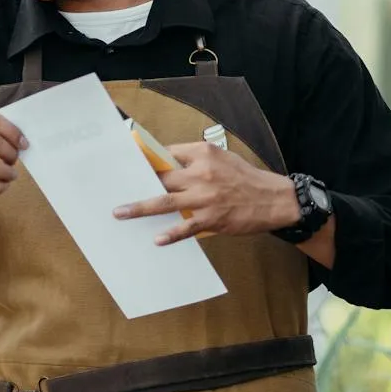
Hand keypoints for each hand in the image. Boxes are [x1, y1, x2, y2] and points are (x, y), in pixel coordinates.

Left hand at [113, 143, 298, 244]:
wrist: (275, 200)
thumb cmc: (246, 179)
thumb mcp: (222, 158)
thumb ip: (196, 160)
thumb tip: (167, 165)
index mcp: (203, 152)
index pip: (166, 152)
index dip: (145, 158)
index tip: (127, 160)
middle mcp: (201, 172)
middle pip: (160, 176)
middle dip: (137, 182)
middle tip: (115, 187)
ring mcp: (205, 197)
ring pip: (164, 202)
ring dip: (139, 207)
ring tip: (121, 213)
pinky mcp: (211, 218)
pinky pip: (184, 227)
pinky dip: (170, 234)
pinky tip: (156, 239)